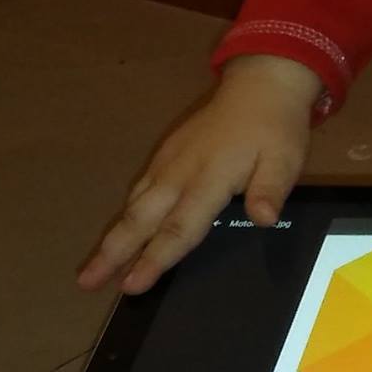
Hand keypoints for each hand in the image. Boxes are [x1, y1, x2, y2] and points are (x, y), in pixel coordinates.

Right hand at [76, 55, 320, 294]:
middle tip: (86, 283)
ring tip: (92, 269)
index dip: (155, 258)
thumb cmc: (275, 128)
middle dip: (114, 253)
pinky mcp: (166, 154)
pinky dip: (125, 214)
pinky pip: (139, 189)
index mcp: (210, 178)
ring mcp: (169, 162)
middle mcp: (180, 172)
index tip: (131, 285)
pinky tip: (118, 232)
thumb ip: (271, 189)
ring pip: (134, 205)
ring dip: (113, 237)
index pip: (179, 227)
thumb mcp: (285, 158)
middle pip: (142, 219)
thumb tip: (263, 218)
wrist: (260, 86)